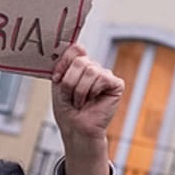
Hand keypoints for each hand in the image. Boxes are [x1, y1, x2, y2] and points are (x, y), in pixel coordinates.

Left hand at [51, 43, 122, 174]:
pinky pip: (102, 78)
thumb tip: (77, 46)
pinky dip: (93, 91)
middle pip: (80, 60)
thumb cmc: (67, 109)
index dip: (65, 64)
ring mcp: (105, 75)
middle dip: (70, 82)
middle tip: (71, 96)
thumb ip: (65, 63)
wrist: (75, 127)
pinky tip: (93, 100)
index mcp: (79, 65)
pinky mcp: (116, 84)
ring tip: (81, 101)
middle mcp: (93, 67)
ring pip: (90, 70)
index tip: (57, 79)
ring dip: (80, 90)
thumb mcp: (58, 83)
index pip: (75, 49)